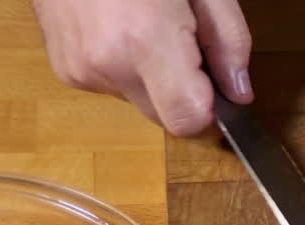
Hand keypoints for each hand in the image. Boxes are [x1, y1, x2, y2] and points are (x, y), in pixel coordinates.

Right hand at [32, 0, 252, 136]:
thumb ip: (227, 39)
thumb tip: (239, 92)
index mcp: (145, 41)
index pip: (188, 121)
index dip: (209, 108)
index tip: (213, 78)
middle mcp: (108, 65)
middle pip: (166, 117)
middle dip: (183, 91)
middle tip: (181, 39)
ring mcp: (80, 70)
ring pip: (140, 102)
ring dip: (153, 78)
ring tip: (145, 23)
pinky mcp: (64, 70)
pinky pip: (113, 87)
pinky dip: (125, 68)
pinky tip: (119, 26)